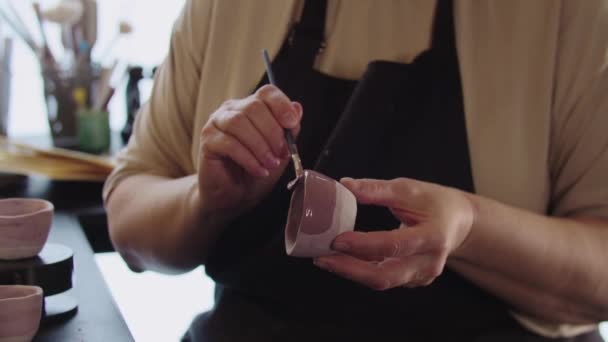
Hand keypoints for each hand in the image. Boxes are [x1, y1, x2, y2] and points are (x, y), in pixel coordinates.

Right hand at [198, 85, 302, 217]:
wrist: (234, 196)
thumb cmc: (256, 172)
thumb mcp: (280, 152)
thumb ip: (288, 131)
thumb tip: (297, 109)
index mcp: (251, 107)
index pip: (266, 93)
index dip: (281, 105)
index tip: (292, 124)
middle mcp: (232, 110)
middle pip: (254, 107)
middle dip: (272, 133)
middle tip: (280, 154)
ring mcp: (217, 123)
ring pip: (239, 123)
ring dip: (260, 146)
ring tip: (269, 164)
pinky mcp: (207, 140)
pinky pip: (229, 143)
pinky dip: (248, 159)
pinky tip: (258, 170)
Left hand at [314, 177, 474, 289]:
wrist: (459, 222)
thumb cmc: (435, 202)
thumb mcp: (409, 189)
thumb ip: (377, 189)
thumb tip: (345, 186)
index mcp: (433, 236)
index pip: (394, 245)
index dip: (363, 245)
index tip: (337, 240)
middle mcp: (429, 262)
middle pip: (385, 275)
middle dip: (350, 269)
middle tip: (322, 258)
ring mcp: (422, 275)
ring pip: (382, 281)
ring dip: (351, 272)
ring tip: (325, 259)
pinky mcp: (414, 280)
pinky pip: (384, 279)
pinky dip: (362, 271)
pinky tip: (343, 261)